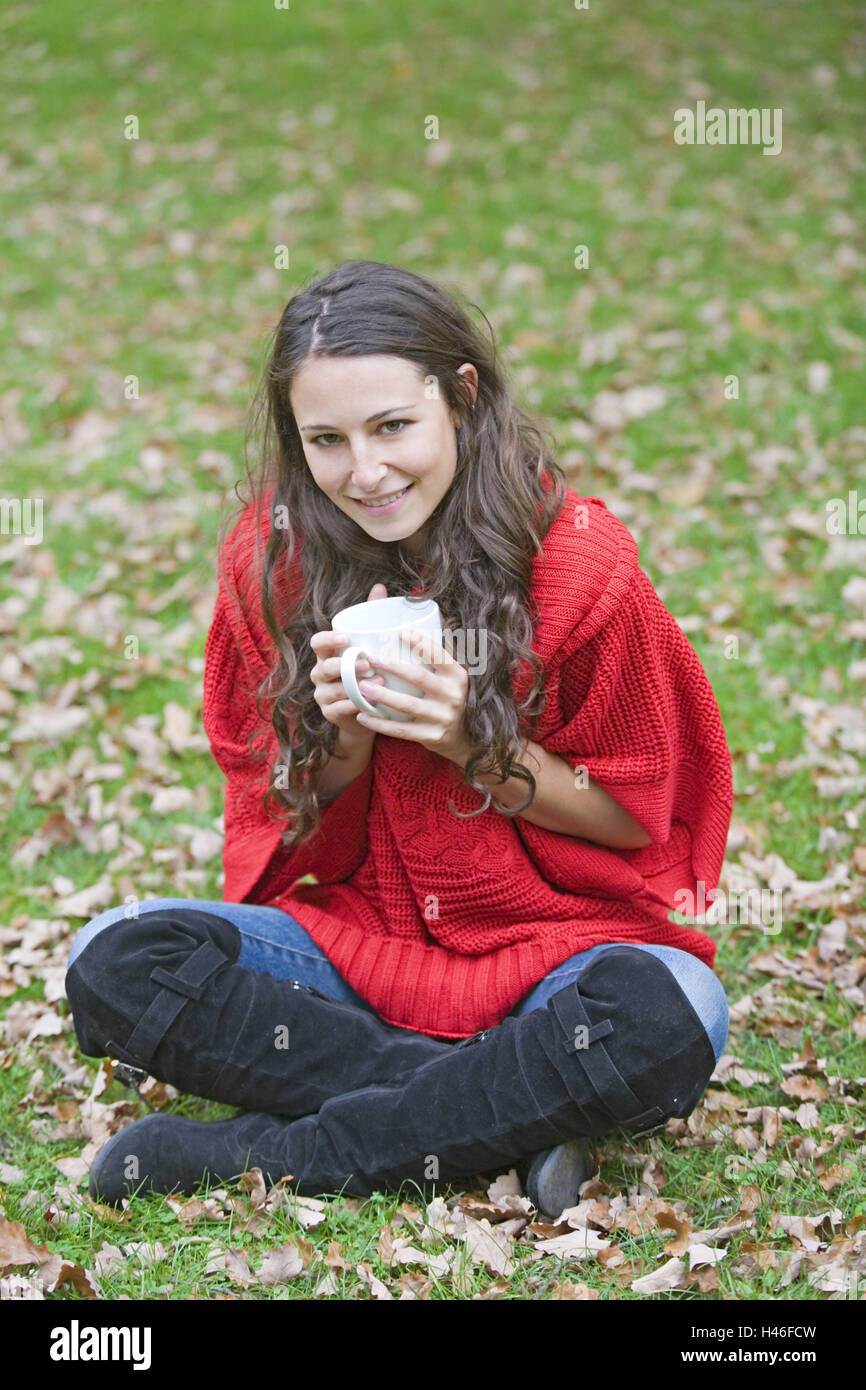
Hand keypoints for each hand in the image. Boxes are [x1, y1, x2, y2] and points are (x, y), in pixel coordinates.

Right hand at [310, 583, 388, 747]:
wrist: (366, 713)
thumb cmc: (367, 673)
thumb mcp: (368, 645)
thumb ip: (371, 617)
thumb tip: (380, 587)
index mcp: (328, 654)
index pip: (318, 642)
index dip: (328, 639)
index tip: (346, 638)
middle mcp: (320, 673)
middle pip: (324, 667)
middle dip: (345, 666)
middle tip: (368, 664)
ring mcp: (323, 695)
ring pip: (332, 689)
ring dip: (354, 687)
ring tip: (377, 683)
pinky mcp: (329, 714)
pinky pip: (338, 709)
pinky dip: (353, 705)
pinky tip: (368, 703)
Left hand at [353, 627, 470, 763]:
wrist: (462, 737)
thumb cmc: (447, 697)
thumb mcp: (451, 675)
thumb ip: (437, 653)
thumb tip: (426, 615)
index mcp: (457, 675)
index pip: (439, 655)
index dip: (420, 642)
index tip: (399, 632)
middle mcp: (453, 695)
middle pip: (419, 677)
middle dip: (393, 666)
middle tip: (370, 658)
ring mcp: (443, 717)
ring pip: (408, 705)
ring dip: (382, 696)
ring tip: (360, 687)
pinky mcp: (432, 736)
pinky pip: (402, 729)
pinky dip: (380, 723)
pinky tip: (362, 715)